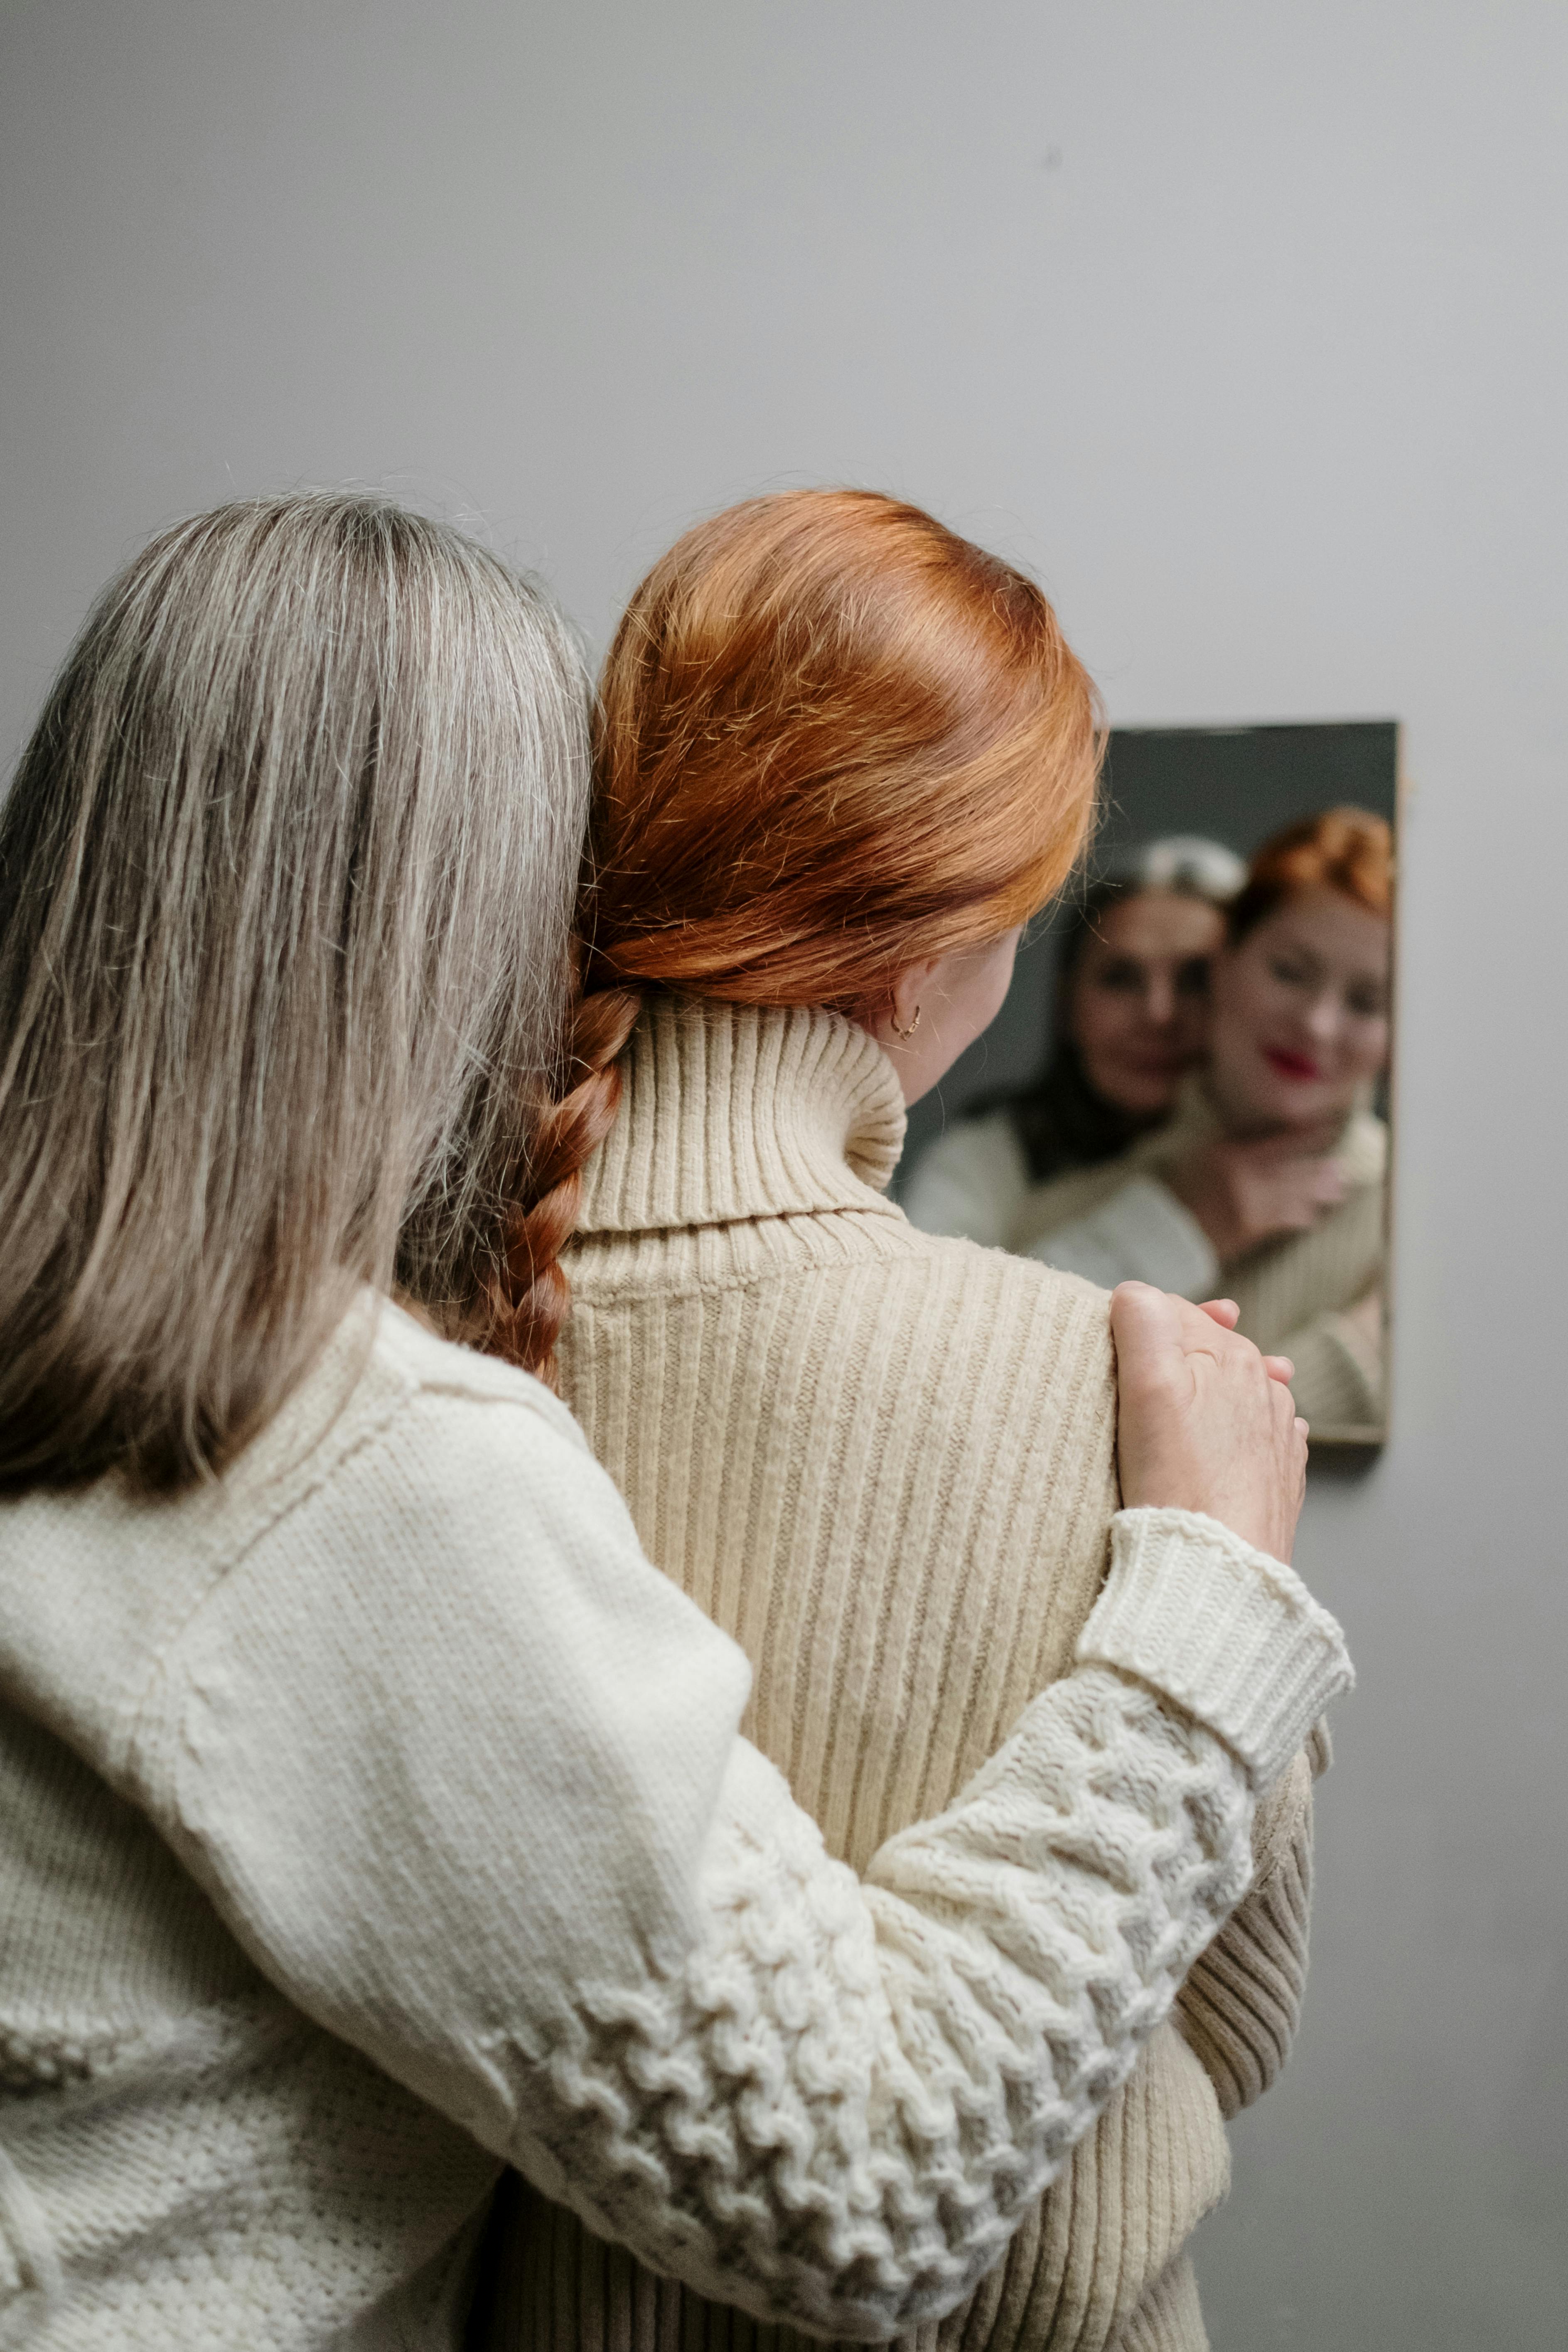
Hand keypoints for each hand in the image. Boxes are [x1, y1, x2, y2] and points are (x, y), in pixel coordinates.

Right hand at [1111, 1281, 1307, 1561]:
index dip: (1133, 1325)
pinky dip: (1235, 1429)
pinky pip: (1256, 1432)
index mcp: (1231, 1355)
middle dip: (1172, 1354)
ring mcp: (1278, 1430)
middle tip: (1135, 1382)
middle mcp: (1264, 1385)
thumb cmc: (1178, 1483)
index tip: (1110, 1353)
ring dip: (1208, 1389)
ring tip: (1180, 1409)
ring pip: (1234, 1388)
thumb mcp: (1148, 1388)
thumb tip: (1135, 1292)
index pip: (1169, 1312)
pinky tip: (1218, 1445)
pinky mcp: (1280, 1473)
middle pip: (1204, 1349)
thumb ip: (1143, 1322)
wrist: (1219, 1569)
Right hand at [1166, 1130, 1346, 1261]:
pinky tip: (1313, 1214)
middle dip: (1320, 1169)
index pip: (1281, 1143)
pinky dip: (1301, 1216)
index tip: (1328, 1130)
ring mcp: (1251, 1205)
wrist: (1167, 1227)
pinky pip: (1285, 1220)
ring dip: (1318, 1192)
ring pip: (1295, 1195)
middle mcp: (1246, 1179)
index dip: (1308, 1138)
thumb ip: (1239, 1148)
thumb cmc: (1185, 1187)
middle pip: (1294, 1171)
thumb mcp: (1208, 1156)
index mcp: (1233, 1156)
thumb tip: (1273, 1143)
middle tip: (1342, 1167)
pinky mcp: (1252, 1229)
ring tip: (1337, 1187)